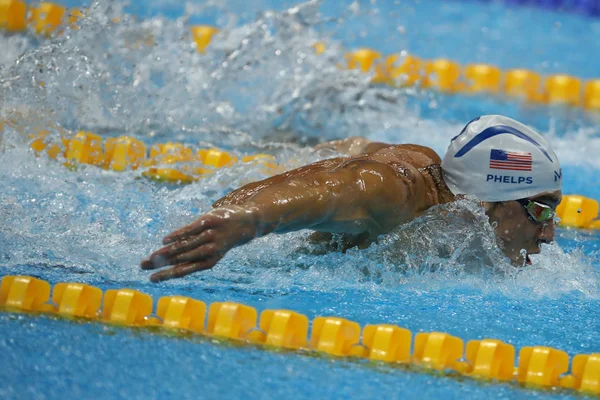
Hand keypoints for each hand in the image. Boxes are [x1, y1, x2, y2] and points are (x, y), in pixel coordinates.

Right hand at [141, 206, 257, 281]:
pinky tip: (165, 240)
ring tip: (151, 256)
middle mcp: (208, 251)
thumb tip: (166, 263)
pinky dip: (177, 235)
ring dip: (165, 251)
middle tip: (143, 265)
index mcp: (208, 262)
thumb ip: (190, 256)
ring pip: (183, 246)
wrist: (246, 223)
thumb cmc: (222, 240)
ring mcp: (209, 236)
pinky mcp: (208, 222)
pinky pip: (190, 230)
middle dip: (160, 263)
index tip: (151, 279)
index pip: (183, 271)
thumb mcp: (210, 251)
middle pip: (179, 259)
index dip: (167, 275)